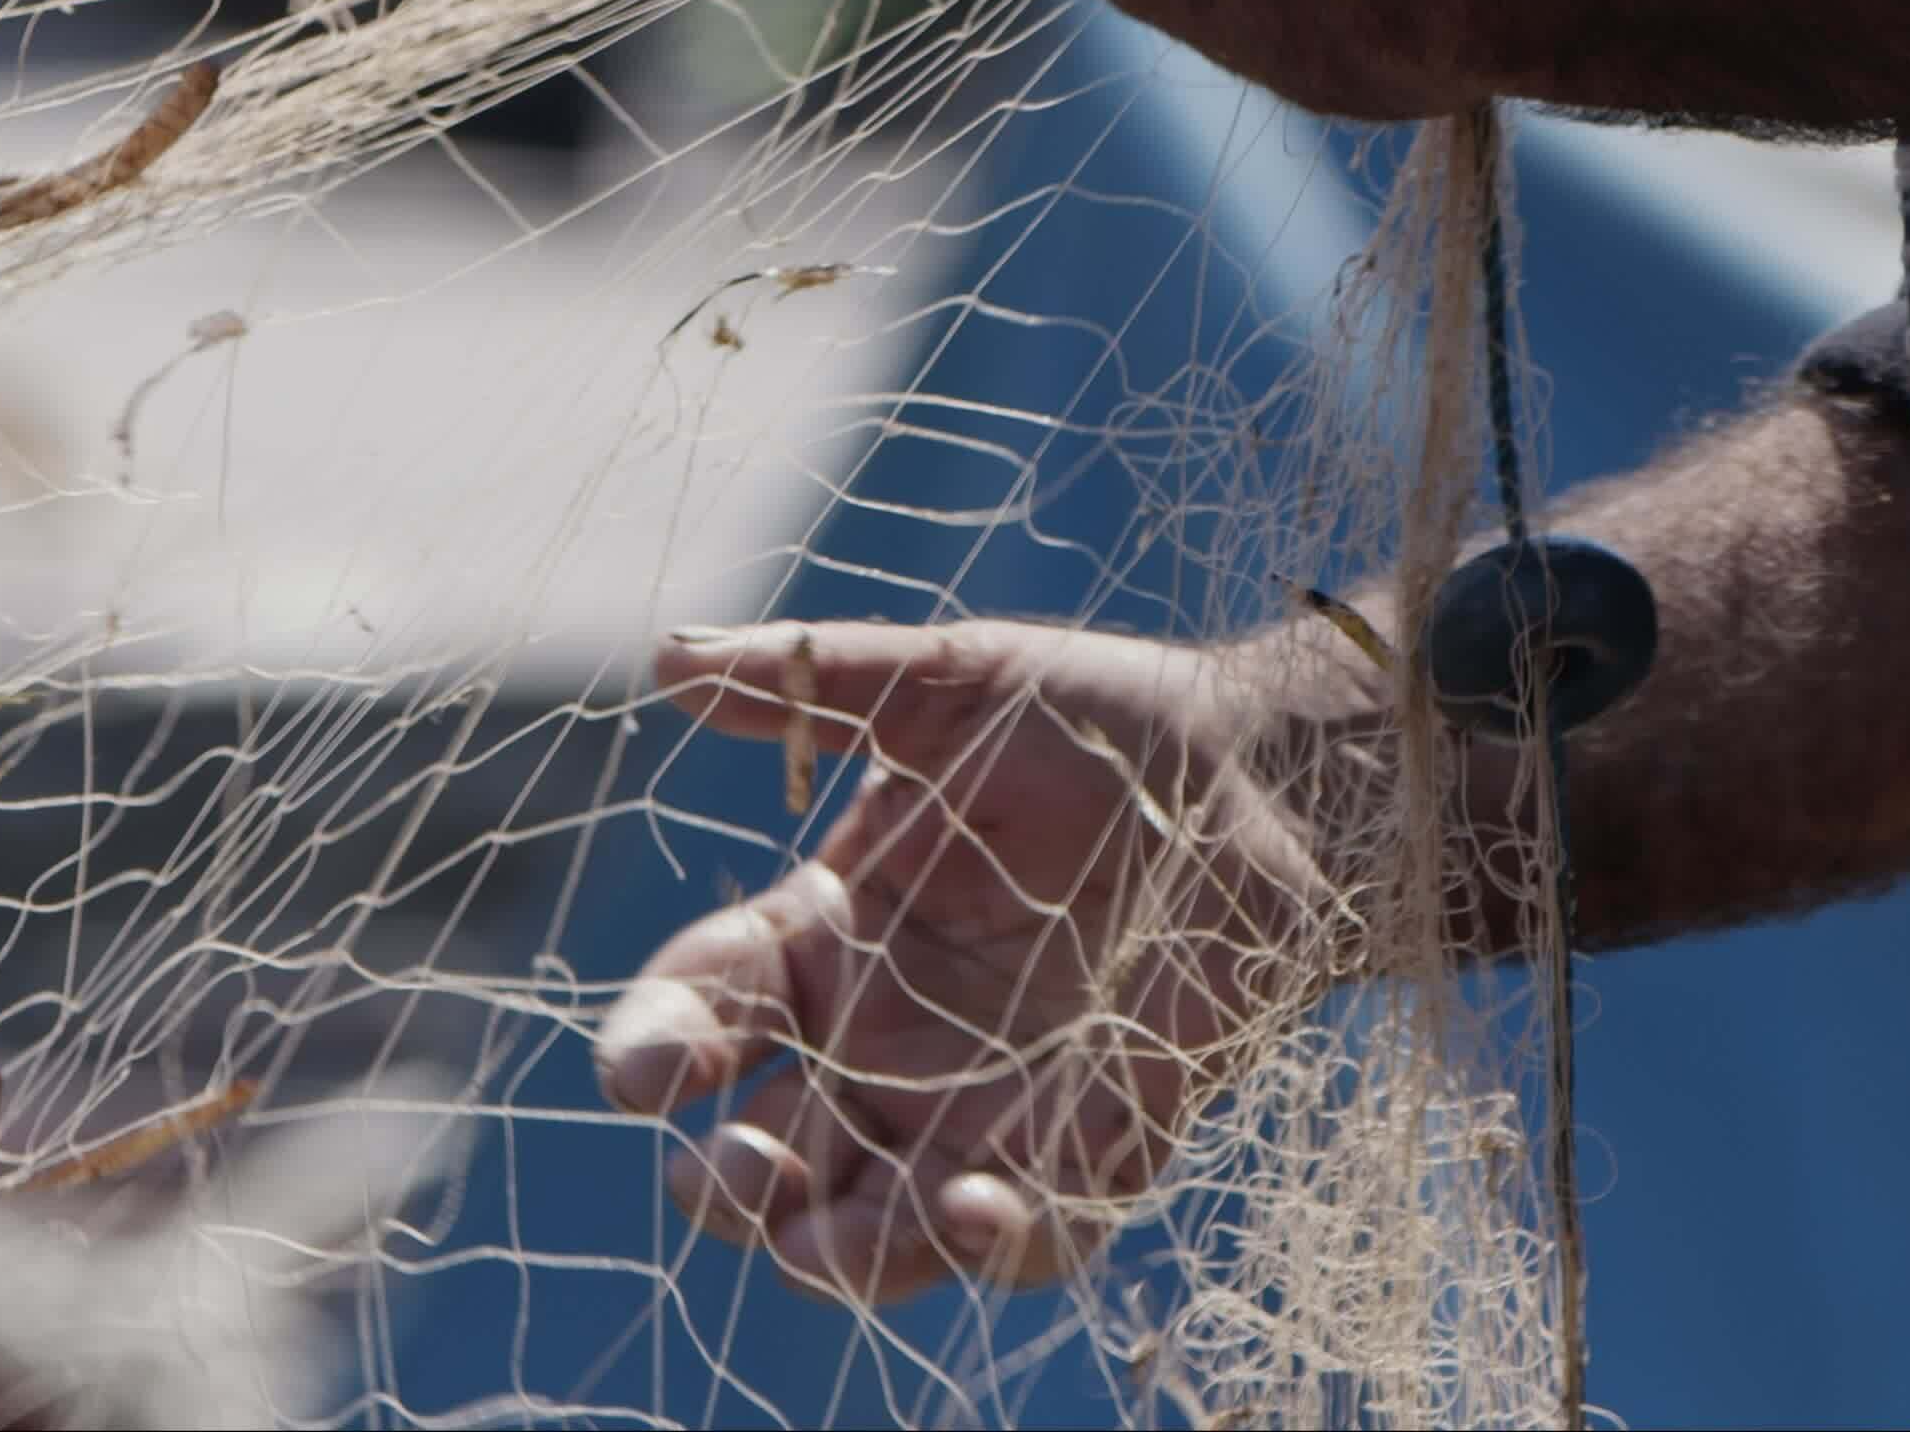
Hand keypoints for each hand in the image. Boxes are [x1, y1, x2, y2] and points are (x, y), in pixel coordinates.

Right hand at [596, 619, 1363, 1302]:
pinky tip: (973, 1208)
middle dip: (730, 1184)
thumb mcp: (951, 684)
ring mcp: (983, 1107)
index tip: (641, 1077)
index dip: (657, 1048)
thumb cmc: (1098, 722)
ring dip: (836, 1252)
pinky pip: (1034, 1235)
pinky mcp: (1096, 1145)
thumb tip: (668, 657)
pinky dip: (994, 1245)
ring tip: (827, 1244)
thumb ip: (814, 679)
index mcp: (826, 937)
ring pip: (874, 1225)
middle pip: (766, 1153)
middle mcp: (884, 1043)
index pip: (705, 1011)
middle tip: (732, 1173)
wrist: (1268, 776)